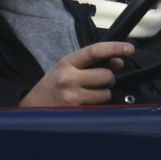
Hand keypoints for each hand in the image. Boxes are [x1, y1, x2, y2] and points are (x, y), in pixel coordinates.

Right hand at [19, 42, 133, 106]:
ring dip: (102, 93)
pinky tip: (83, 103)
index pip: (94, 51)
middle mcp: (69, 79)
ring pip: (106, 93)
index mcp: (67, 63)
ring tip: (87, 94)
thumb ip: (92, 63)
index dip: (114, 48)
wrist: (31, 108)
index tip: (129, 48)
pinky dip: (97, 105)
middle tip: (99, 81)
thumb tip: (119, 61)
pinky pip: (99, 107)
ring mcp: (72, 97)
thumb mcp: (68, 68)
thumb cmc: (53, 86)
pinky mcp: (76, 112)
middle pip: (106, 76)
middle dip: (108, 79)